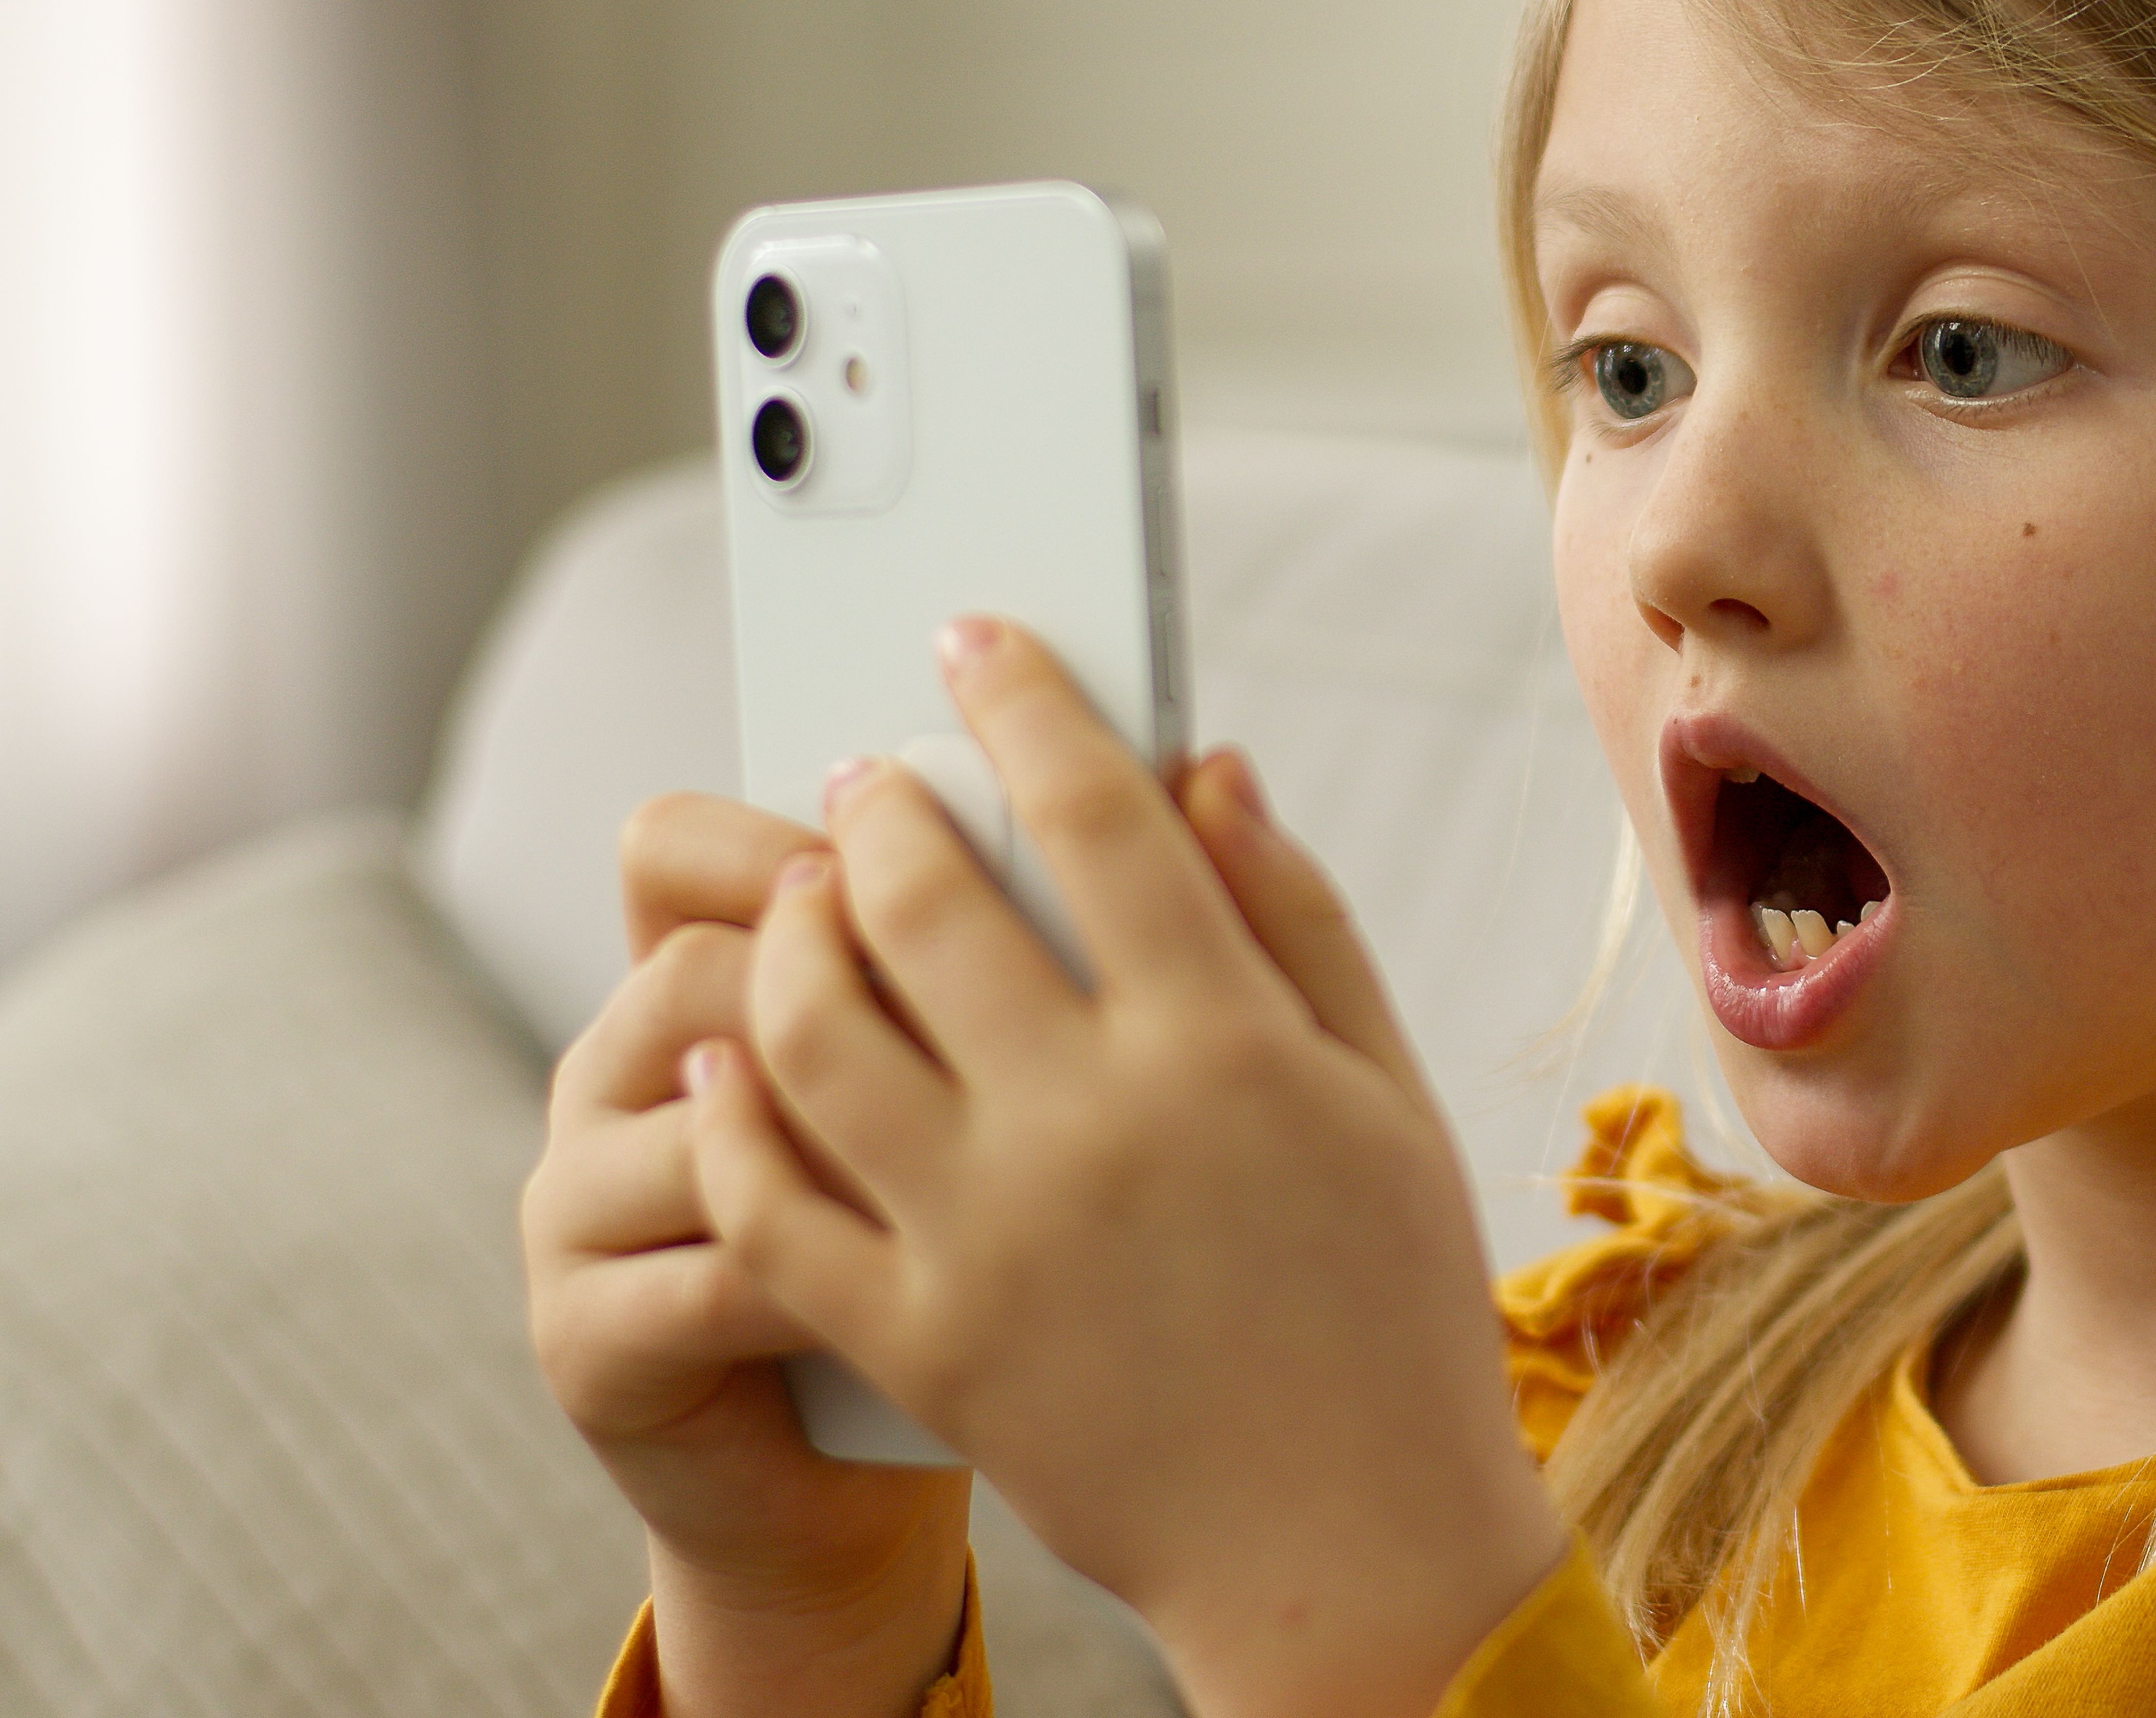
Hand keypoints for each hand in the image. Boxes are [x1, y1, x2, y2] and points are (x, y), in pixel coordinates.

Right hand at [523, 794, 972, 1716]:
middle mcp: (612, 1075)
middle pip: (697, 970)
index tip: (925, 860)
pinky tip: (936, 1282)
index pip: (672, 851)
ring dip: (858, 1148)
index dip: (780, 841)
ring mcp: (576, 1206)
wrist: (857, 1465)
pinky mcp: (584, 1336)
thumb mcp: (964, 1083)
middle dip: (847, 996)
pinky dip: (834, 1283)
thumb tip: (1140, 804)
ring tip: (980, 1175)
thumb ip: (983, 957)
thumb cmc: (949, 1243)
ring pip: (707, 1123)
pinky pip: (710, 1273)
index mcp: (689, 984)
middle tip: (990, 1037)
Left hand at [687, 617, 1567, 1717]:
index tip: (978, 639)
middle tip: (867, 777)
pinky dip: (739, 1106)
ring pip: (814, 1029)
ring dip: (786, 935)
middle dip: (879, 804)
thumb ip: (1297, 919)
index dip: (1025, 699)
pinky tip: (737, 1054)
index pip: (1097, 811)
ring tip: (800, 905)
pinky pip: (774, 1197)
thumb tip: (1205, 766)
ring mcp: (990, 1234)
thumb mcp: (1385, 1095)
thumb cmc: (1388, 1306)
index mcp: (1227, 1046)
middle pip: (925, 897)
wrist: (1346, 1546)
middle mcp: (1094, 1123)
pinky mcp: (918, 1337)